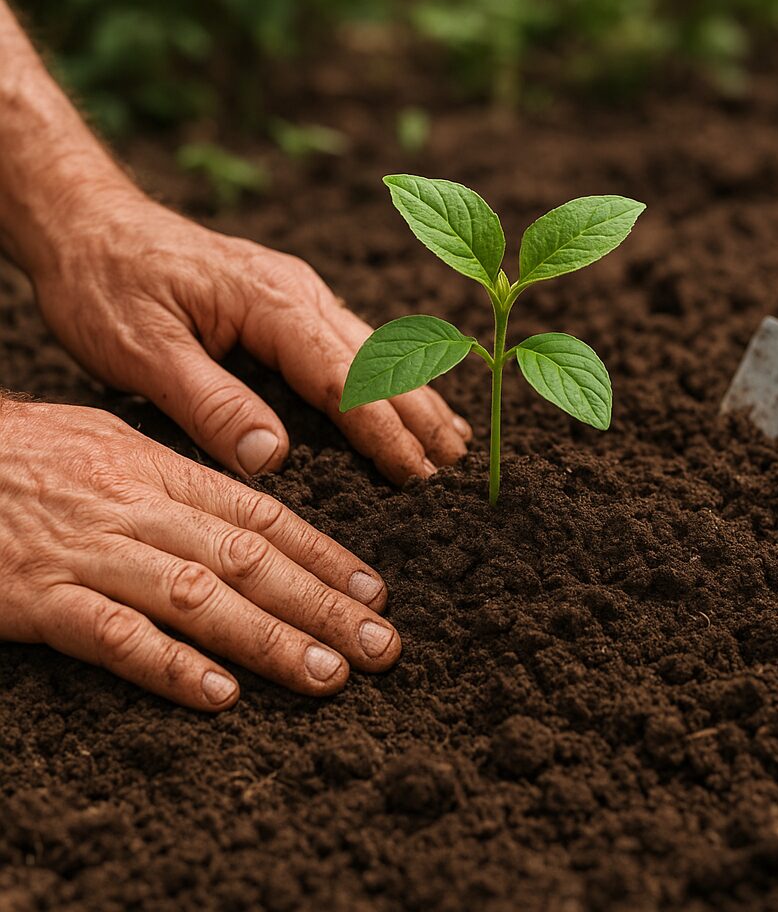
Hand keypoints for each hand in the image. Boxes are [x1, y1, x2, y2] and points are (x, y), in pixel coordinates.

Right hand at [0, 398, 401, 709]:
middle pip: (247, 558)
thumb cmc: (22, 452)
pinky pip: (110, 635)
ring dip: (268, 638)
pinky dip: (168, 665)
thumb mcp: (108, 443)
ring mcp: (88, 553)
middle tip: (381, 645)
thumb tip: (247, 510)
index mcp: (158, 470)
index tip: (374, 589)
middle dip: (321, 604)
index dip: (324, 554)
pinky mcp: (36, 598)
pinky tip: (220, 694)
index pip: (262, 514)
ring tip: (327, 674)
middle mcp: (136, 508)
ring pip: (196, 596)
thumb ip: (177, 477)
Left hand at [27, 190, 470, 482]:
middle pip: (377, 360)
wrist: (85, 221)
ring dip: (415, 394)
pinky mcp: (286, 300)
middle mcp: (297, 292)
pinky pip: (351, 342)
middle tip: (453, 466)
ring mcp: (296, 292)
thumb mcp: (140, 350)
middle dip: (418, 414)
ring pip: (373, 350)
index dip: (382, 429)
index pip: (342, 377)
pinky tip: (406, 396)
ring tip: (451, 438)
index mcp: (270, 301)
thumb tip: (273, 457)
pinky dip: (389, 376)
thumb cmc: (105, 282)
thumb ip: (209, 401)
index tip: (415, 473)